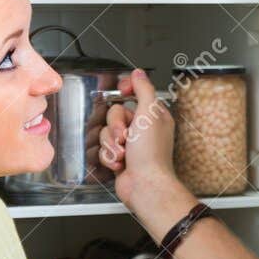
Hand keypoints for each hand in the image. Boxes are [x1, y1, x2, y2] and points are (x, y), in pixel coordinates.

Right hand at [99, 68, 178, 206]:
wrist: (145, 186)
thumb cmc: (151, 155)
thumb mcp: (149, 114)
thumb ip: (143, 90)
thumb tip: (138, 73)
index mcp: (154, 116)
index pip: (135, 93)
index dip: (126, 91)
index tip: (122, 92)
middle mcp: (143, 129)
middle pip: (115, 113)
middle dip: (115, 127)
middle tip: (125, 137)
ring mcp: (131, 144)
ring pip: (107, 132)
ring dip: (112, 145)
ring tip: (123, 154)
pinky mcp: (120, 158)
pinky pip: (104, 149)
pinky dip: (110, 157)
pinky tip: (120, 164)